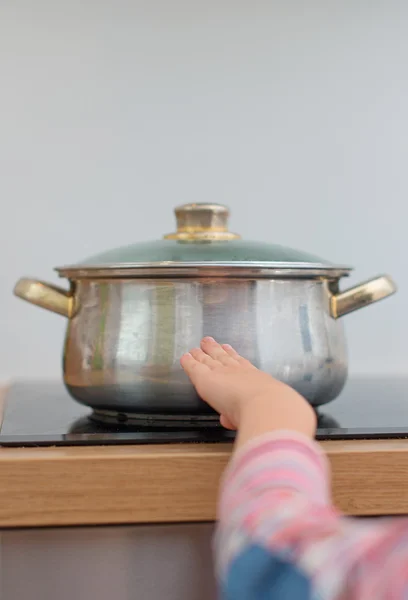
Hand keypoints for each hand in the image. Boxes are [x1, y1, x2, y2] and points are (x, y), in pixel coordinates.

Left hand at [180, 337, 315, 445]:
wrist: (270, 407)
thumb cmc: (276, 413)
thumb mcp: (266, 414)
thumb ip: (248, 417)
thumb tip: (229, 421)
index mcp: (257, 380)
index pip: (243, 366)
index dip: (234, 358)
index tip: (230, 350)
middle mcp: (239, 373)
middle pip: (225, 358)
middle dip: (217, 350)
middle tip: (210, 342)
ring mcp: (223, 374)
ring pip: (210, 360)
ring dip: (204, 352)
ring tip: (199, 345)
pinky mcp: (206, 379)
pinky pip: (194, 367)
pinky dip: (189, 362)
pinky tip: (185, 357)